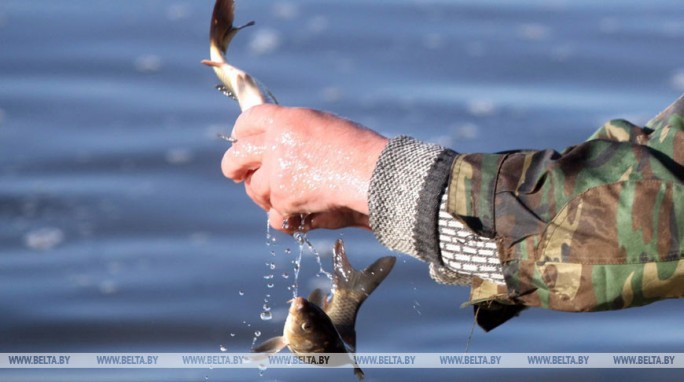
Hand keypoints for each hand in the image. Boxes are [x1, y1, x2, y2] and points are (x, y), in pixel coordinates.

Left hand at [221, 104, 388, 231]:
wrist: (374, 173)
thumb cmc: (359, 150)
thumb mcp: (323, 126)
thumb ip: (295, 133)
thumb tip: (272, 143)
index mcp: (286, 120)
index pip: (248, 121)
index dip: (242, 132)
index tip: (241, 141)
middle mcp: (276, 144)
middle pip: (236, 155)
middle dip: (233, 166)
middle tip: (236, 174)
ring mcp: (278, 173)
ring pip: (255, 188)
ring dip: (267, 195)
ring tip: (287, 197)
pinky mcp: (285, 200)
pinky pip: (274, 215)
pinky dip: (285, 218)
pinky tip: (301, 215)